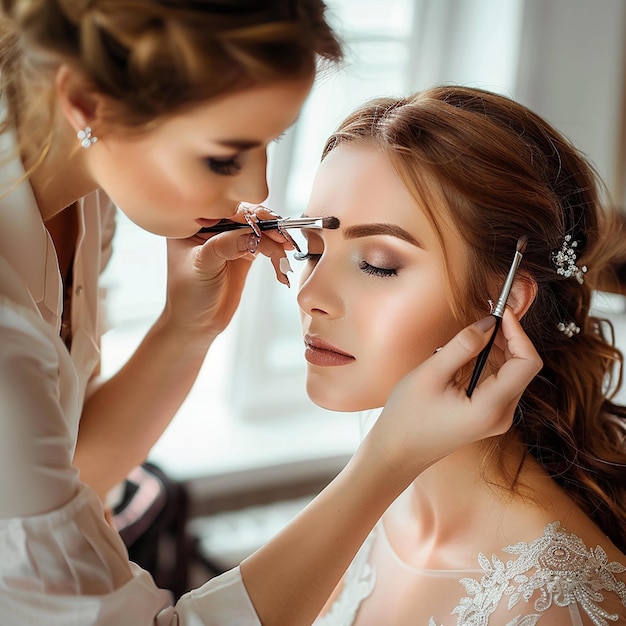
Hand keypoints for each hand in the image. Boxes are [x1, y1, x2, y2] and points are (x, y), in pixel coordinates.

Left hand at [163, 204, 292, 340]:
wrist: (197, 323)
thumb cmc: (188, 294)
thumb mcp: (204, 265)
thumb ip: (226, 245)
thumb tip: (254, 233)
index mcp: (193, 222)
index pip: (224, 207)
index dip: (248, 212)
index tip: (267, 221)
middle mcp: (212, 226)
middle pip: (245, 215)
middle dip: (266, 225)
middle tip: (282, 237)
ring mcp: (229, 239)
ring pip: (258, 229)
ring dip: (275, 239)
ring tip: (285, 251)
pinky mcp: (244, 252)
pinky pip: (265, 244)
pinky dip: (275, 252)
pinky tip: (281, 263)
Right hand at [365, 309, 541, 482]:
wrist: (397, 451)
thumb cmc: (408, 415)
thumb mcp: (431, 374)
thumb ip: (462, 346)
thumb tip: (488, 323)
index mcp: (491, 407)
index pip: (527, 363)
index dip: (518, 333)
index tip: (500, 312)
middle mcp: (502, 415)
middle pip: (524, 367)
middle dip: (510, 338)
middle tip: (486, 315)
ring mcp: (497, 418)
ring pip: (514, 374)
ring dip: (501, 348)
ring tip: (475, 331)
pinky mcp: (488, 415)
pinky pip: (500, 382)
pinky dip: (492, 362)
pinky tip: (470, 352)